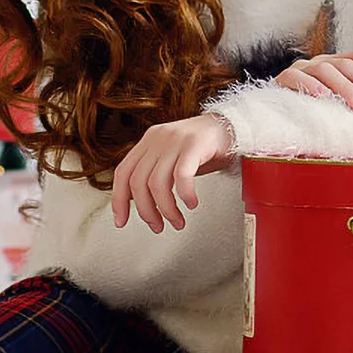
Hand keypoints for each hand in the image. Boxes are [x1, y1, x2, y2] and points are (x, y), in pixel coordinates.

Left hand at [112, 114, 234, 233]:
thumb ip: (155, 174)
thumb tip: (139, 202)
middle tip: (157, 226)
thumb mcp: (173, 158)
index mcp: (149, 141)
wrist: (232, 126)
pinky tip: (191, 203)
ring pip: (157, 182)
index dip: (119, 200)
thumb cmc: (204, 147)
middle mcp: (158, 138)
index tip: (121, 220)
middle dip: (146, 211)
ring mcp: (176, 139)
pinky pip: (182, 175)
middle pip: (138, 181)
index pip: (123, 172)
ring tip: (177, 221)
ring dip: (166, 209)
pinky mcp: (195, 144)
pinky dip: (184, 194)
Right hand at [275, 49, 352, 109]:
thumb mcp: (337, 103)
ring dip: (346, 88)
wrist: (272, 115)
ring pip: (326, 70)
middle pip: (347, 64)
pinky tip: (323, 97)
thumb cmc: (311, 111)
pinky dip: (311, 86)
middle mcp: (319, 62)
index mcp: (334, 63)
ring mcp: (301, 69)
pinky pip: (297, 78)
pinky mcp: (282, 80)